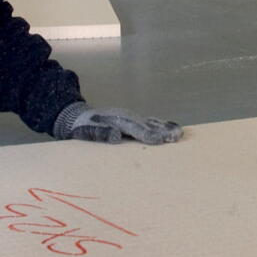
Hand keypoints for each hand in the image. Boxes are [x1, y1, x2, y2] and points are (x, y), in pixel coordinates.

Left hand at [53, 102, 181, 144]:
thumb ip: (101, 133)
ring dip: (165, 128)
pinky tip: (171, 129)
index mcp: (117, 121)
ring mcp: (131, 117)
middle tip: (177, 137)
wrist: (77, 116)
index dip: (149, 135)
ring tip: (179, 134)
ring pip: (151, 123)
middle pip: (148, 125)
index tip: (160, 140)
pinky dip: (161, 125)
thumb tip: (116, 137)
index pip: (136, 130)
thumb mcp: (86, 132)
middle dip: (163, 131)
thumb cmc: (82, 128)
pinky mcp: (132, 120)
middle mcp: (127, 118)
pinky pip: (149, 122)